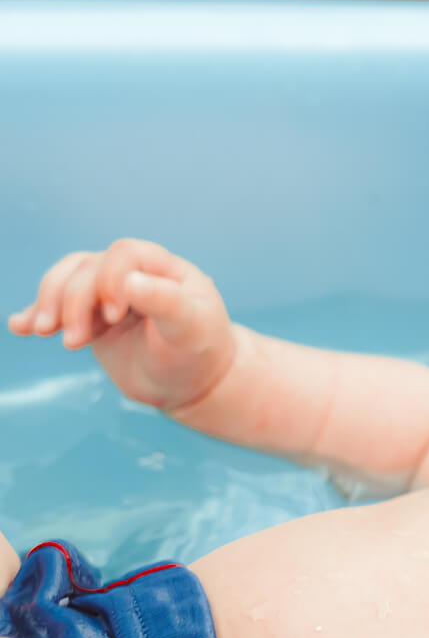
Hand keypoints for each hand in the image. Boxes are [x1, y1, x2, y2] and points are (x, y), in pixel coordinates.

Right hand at [8, 239, 236, 411]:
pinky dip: (35, 314)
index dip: (110, 278)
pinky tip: (19, 326)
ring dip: (49, 304)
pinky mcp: (90, 317)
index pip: (123, 254)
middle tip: (74, 342)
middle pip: (87, 269)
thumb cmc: (200, 352)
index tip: (114, 315)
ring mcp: (107, 294)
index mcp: (162, 267)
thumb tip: (130, 281)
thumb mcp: (192, 329)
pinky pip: (57, 306)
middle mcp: (131, 273)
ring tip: (43, 332)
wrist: (193, 383)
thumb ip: (166, 302)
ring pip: (66, 281)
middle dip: (73, 302)